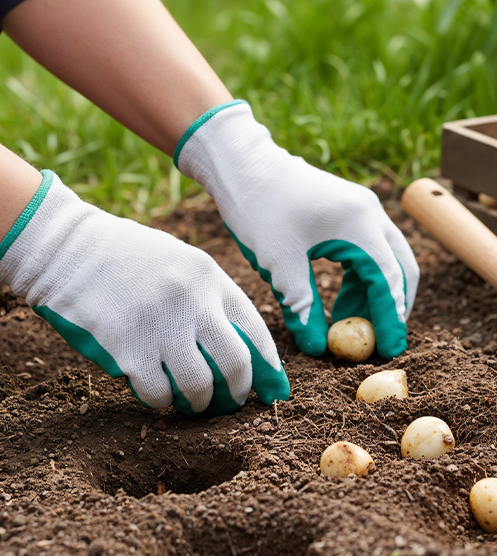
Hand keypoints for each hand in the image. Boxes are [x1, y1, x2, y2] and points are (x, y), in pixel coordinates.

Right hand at [0, 171, 288, 413]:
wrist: (66, 249)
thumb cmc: (125, 257)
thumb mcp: (179, 262)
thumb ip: (207, 297)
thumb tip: (237, 343)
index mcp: (209, 278)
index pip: (254, 328)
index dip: (268, 364)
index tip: (274, 387)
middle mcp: (192, 303)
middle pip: (235, 362)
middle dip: (239, 390)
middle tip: (234, 403)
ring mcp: (162, 327)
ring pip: (198, 384)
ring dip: (200, 402)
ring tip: (195, 403)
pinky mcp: (129, 350)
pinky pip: (158, 392)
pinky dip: (162, 401)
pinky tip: (159, 396)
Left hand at [175, 101, 418, 358]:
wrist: (243, 164)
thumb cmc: (258, 209)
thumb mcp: (279, 265)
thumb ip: (303, 307)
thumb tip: (317, 348)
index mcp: (359, 225)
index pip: (388, 280)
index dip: (391, 319)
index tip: (390, 350)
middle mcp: (371, 214)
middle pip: (402, 269)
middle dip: (395, 307)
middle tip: (381, 341)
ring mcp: (365, 210)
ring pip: (389, 261)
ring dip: (378, 295)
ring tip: (352, 326)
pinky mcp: (352, 212)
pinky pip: (372, 251)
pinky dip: (364, 280)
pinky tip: (344, 302)